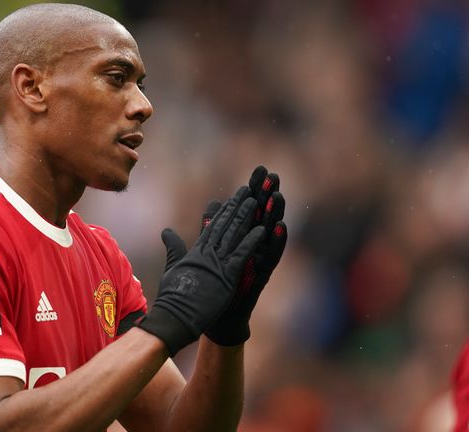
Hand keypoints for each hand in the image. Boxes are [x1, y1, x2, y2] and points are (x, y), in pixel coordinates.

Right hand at [139, 187, 264, 355]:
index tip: (233, 198)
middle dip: (237, 207)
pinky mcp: (226, 276)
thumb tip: (166, 231)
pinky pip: (242, 255)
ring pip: (234, 235)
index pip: (213, 227)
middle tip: (248, 190)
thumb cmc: (171, 296)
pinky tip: (262, 229)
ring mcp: (217, 264)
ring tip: (256, 201)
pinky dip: (252, 241)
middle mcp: (207, 253)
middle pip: (225, 225)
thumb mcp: (172, 267)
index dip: (224, 211)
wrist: (173, 316)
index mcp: (196, 252)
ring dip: (246, 217)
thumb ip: (174, 248)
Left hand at [205, 166, 287, 345]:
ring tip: (278, 195)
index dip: (254, 190)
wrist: (217, 316)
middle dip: (267, 195)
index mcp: (241, 238)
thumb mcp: (209, 251)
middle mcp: (254, 246)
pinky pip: (271, 256)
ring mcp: (259, 259)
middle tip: (273, 174)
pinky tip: (280, 226)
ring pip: (269, 233)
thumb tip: (210, 205)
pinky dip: (276, 242)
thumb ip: (209, 228)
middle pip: (262, 215)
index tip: (259, 170)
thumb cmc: (215, 285)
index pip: (249, 208)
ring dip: (274, 214)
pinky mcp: (260, 275)